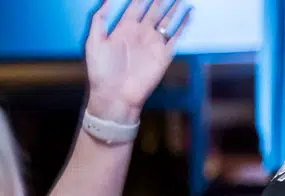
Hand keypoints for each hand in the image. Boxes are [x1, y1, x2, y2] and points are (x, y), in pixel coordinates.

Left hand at [84, 0, 190, 123]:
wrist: (114, 97)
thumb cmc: (101, 73)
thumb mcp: (94, 44)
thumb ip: (99, 21)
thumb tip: (105, 0)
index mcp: (124, 29)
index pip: (136, 5)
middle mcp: (140, 33)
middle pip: (155, 8)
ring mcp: (153, 42)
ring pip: (167, 18)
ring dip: (174, 6)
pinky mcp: (164, 53)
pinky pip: (177, 35)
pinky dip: (184, 23)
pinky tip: (190, 11)